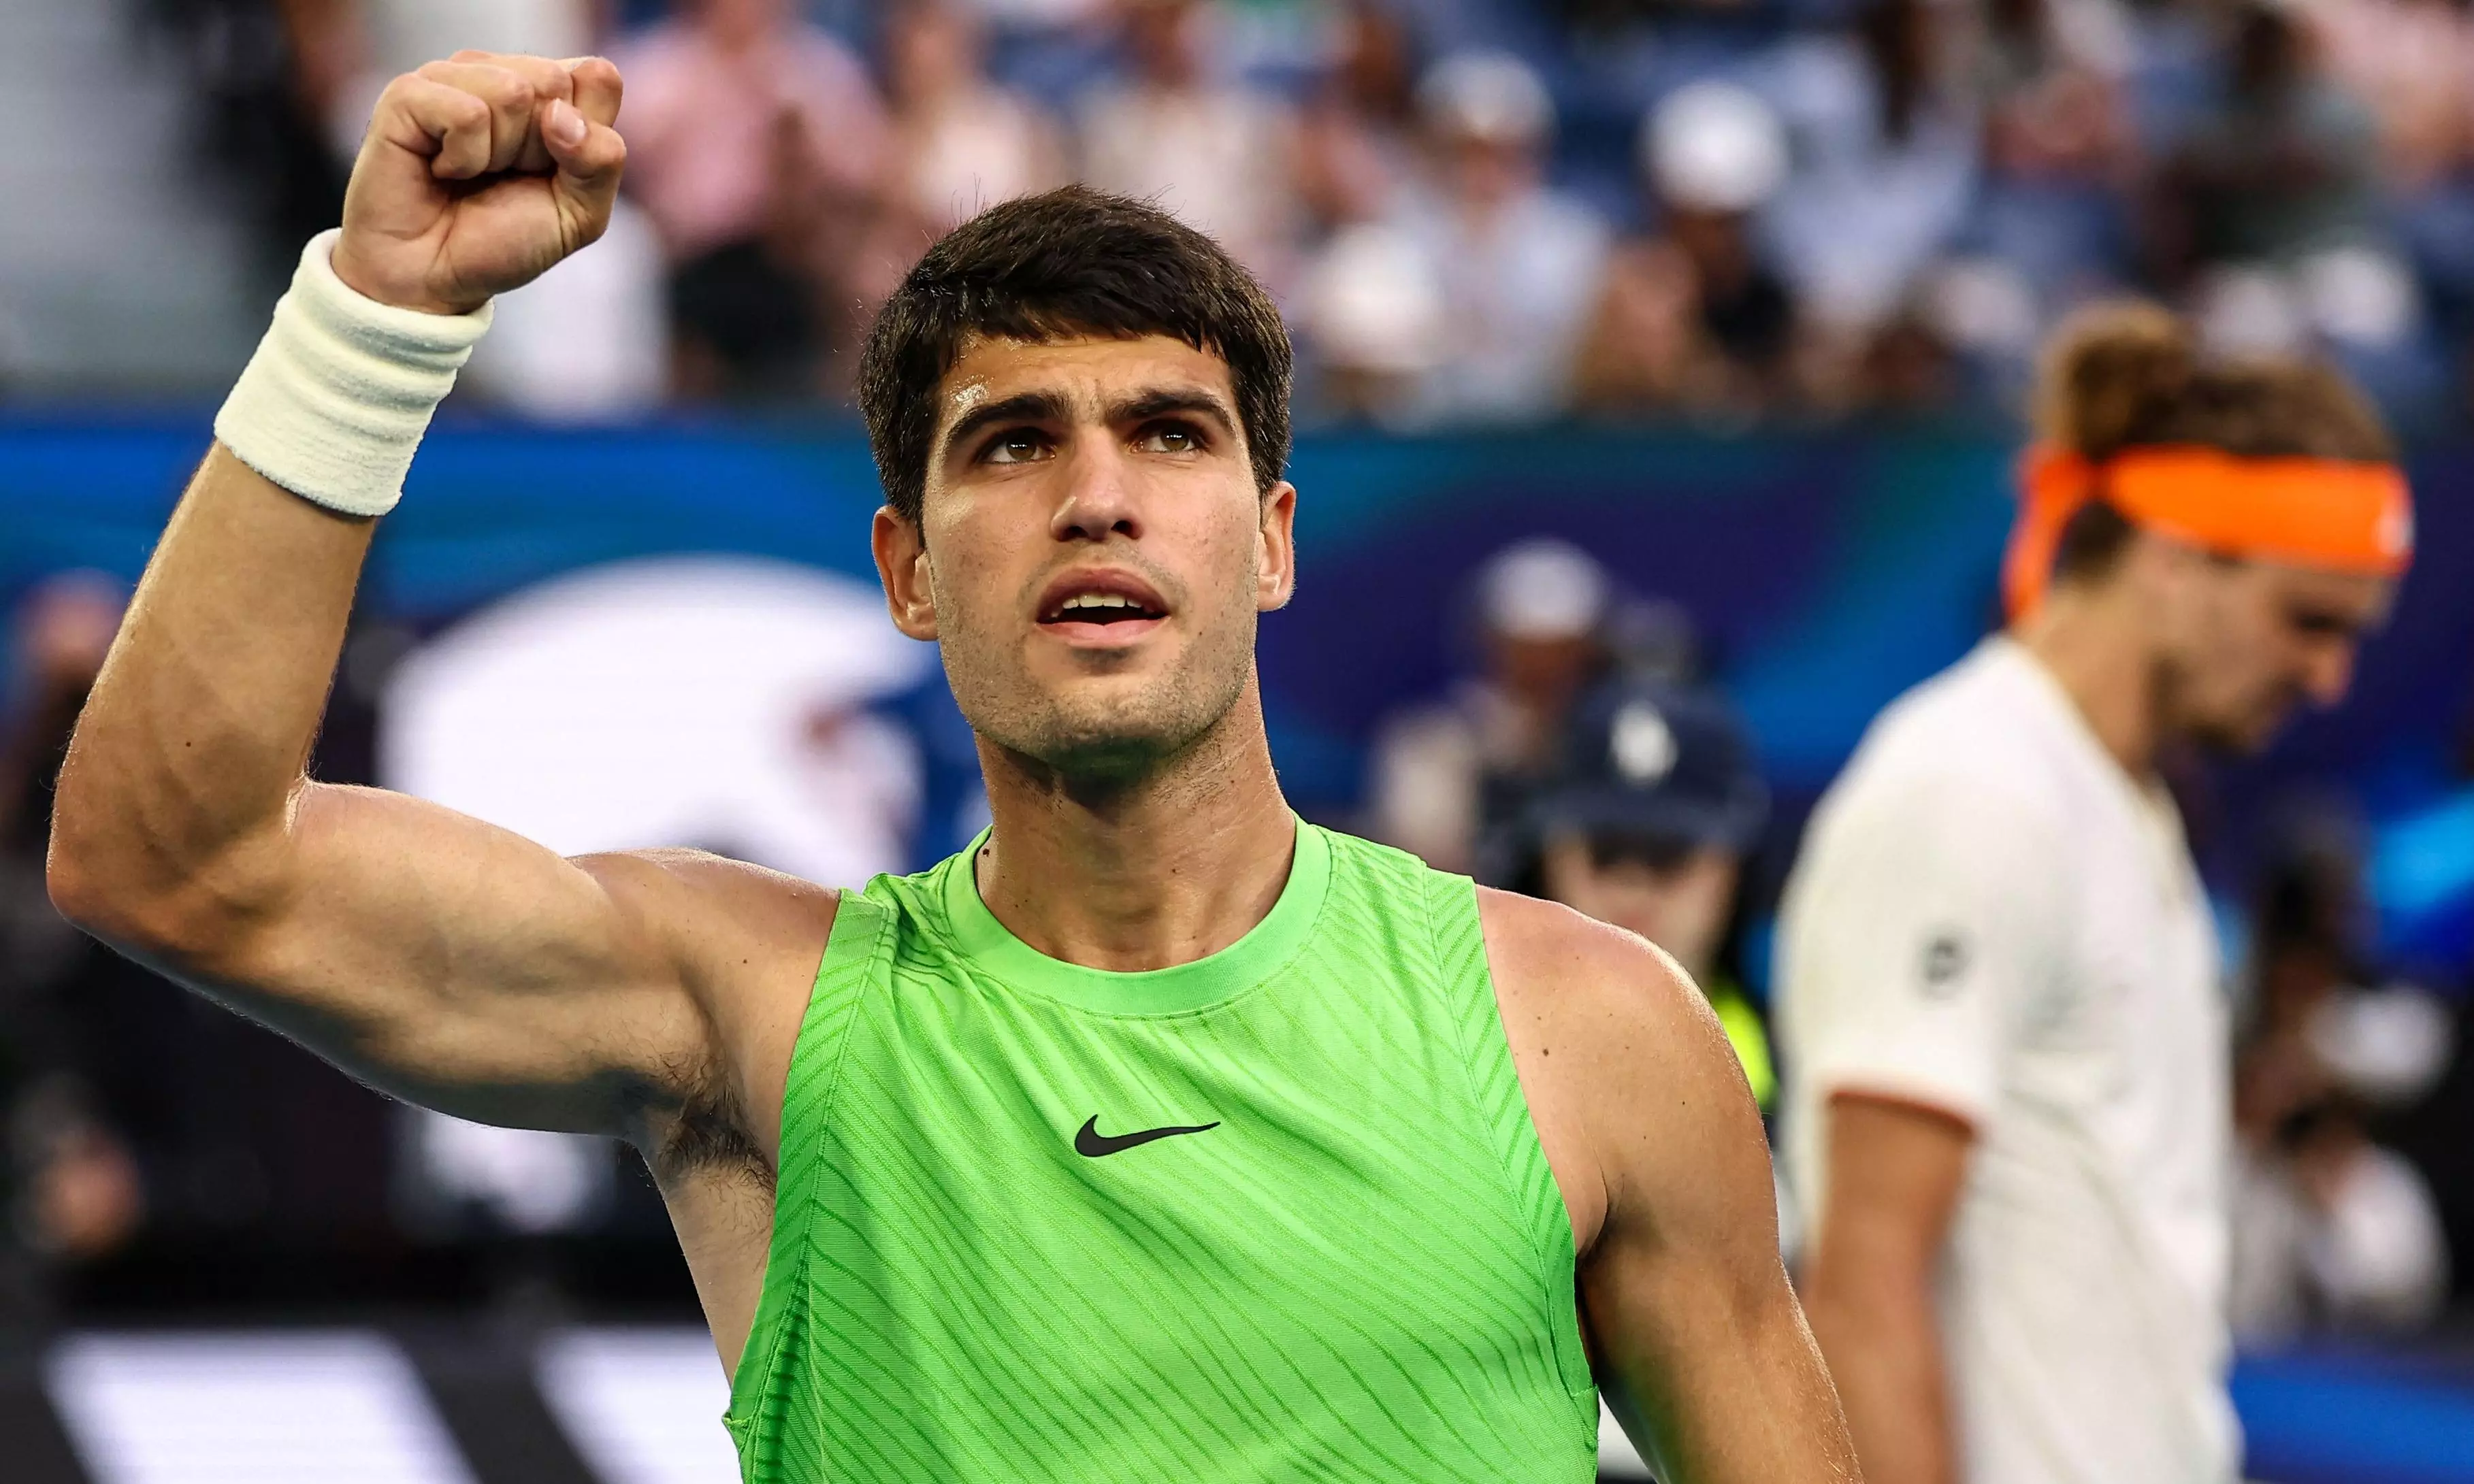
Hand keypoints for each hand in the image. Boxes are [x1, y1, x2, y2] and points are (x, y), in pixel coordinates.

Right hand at [332, 52, 625, 315]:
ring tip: (471, 173)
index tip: (550, 171)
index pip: (598, 77)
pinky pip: (467, 113)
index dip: (586, 138)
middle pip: (554, 82)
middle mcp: (499, 72)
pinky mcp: (408, 94)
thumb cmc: (503, 239)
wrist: (435, 276)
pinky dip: (464, 158)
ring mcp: (451, 76)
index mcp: (548, 90)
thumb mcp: (580, 213)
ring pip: (512, 92)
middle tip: (504, 176)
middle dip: (540, 149)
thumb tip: (561, 114)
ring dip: (500, 154)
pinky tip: (442, 170)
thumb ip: (602, 160)